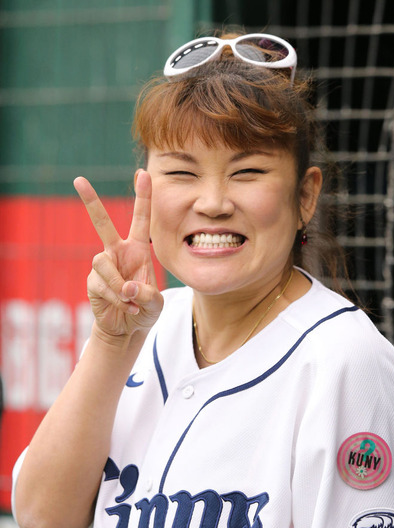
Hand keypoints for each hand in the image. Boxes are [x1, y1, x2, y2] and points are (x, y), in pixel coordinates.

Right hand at [73, 170, 163, 337]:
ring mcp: (103, 266)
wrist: (127, 329)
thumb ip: (147, 294)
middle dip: (90, 202)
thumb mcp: (156, 303)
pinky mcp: (92, 281)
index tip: (143, 173)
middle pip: (101, 223)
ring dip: (118, 284)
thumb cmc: (144, 310)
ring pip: (103, 262)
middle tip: (78, 180)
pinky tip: (123, 306)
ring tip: (130, 300)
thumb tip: (126, 287)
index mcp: (138, 250)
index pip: (141, 219)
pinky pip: (101, 283)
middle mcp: (118, 252)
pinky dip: (115, 297)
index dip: (143, 197)